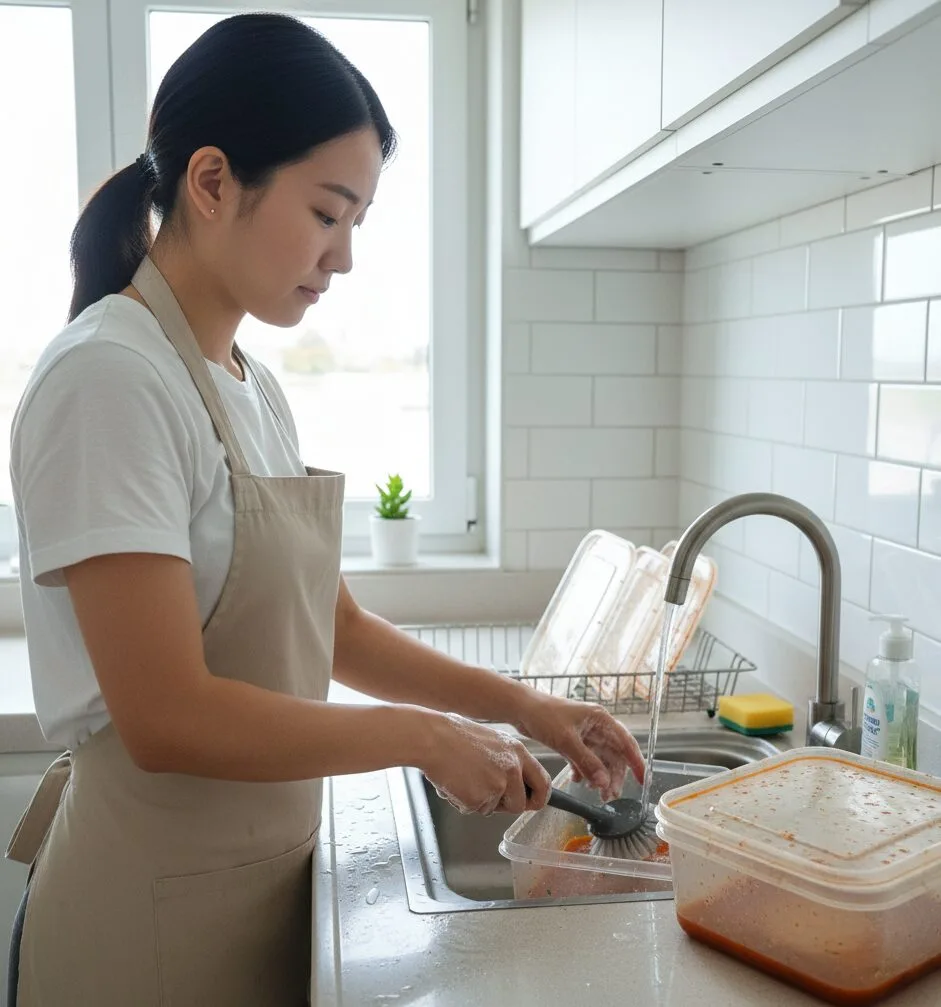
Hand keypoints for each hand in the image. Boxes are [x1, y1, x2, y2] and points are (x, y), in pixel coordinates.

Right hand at [421, 713, 551, 816]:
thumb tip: (515, 785)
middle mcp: (512, 769)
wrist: (432, 738)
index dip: (539, 797)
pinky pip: (475, 809)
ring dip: (481, 801)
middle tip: (489, 796)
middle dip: (506, 806)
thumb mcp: (493, 741)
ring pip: (493, 808)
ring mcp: (497, 785)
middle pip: (520, 804)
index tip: (533, 803)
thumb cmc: (455, 736)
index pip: (543, 782)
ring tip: (465, 778)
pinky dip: (464, 802)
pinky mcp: (479, 798)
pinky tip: (455, 783)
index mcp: (518, 752)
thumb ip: (508, 762)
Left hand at [511, 690, 644, 802]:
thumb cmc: (545, 715)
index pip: (626, 742)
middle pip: (613, 755)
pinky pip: (585, 760)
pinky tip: (578, 780)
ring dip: (599, 776)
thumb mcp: (567, 741)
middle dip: (613, 776)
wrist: (521, 709)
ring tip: (596, 793)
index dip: (636, 762)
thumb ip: (588, 762)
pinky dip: (584, 771)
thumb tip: (604, 783)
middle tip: (609, 795)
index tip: (642, 780)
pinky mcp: (573, 741)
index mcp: (601, 719)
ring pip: (599, 760)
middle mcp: (596, 726)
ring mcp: (585, 734)